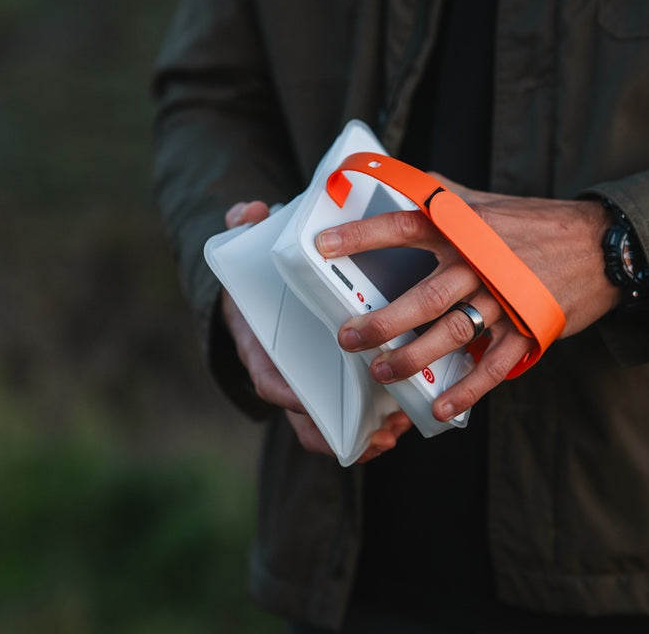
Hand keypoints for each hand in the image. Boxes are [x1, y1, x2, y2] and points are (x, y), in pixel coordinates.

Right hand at [221, 200, 412, 461]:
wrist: (262, 289)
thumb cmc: (261, 272)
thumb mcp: (247, 245)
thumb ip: (243, 226)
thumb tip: (247, 212)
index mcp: (262, 347)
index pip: (270, 381)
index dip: (288, 397)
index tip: (307, 403)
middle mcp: (287, 373)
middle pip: (306, 418)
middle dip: (338, 431)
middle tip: (377, 431)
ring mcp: (311, 383)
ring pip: (332, 426)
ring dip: (364, 435)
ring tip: (398, 428)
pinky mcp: (335, 384)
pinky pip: (352, 418)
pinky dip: (374, 427)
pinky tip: (404, 420)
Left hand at [315, 175, 619, 421]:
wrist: (601, 246)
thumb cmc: (533, 223)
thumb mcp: (485, 201)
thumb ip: (441, 196)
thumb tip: (394, 179)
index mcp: (464, 227)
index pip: (404, 226)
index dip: (362, 235)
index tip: (323, 246)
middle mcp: (480, 262)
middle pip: (423, 294)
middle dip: (381, 321)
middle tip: (347, 336)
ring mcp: (505, 298)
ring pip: (452, 333)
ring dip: (414, 357)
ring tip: (381, 372)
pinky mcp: (528, 328)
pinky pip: (494, 365)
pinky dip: (467, 389)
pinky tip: (440, 408)